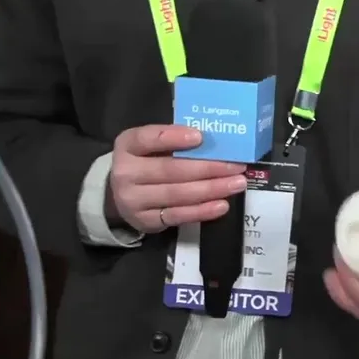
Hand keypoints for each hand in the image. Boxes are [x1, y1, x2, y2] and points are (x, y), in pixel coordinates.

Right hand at [106, 125, 247, 232]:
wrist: (121, 195)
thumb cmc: (146, 162)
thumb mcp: (151, 145)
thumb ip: (174, 140)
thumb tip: (214, 140)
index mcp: (127, 145)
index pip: (147, 139)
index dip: (173, 137)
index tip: (200, 137)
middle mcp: (125, 173)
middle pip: (170, 170)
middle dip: (207, 168)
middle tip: (236, 165)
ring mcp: (133, 200)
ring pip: (177, 194)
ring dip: (211, 189)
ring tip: (237, 183)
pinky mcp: (145, 221)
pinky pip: (178, 216)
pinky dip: (202, 211)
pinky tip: (222, 205)